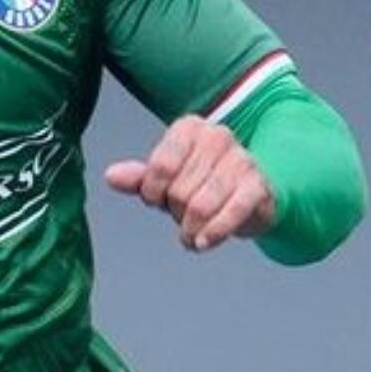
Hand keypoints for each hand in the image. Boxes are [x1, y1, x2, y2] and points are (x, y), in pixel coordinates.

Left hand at [104, 116, 277, 252]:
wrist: (251, 196)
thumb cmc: (202, 184)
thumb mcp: (166, 181)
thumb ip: (139, 178)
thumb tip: (112, 176)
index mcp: (190, 128)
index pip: (160, 167)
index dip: (153, 193)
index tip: (157, 200)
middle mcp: (217, 136)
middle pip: (179, 190)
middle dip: (176, 212)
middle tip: (183, 215)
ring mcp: (241, 159)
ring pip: (200, 205)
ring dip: (191, 229)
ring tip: (192, 235)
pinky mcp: (258, 186)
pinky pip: (231, 213)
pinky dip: (213, 233)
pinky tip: (204, 242)